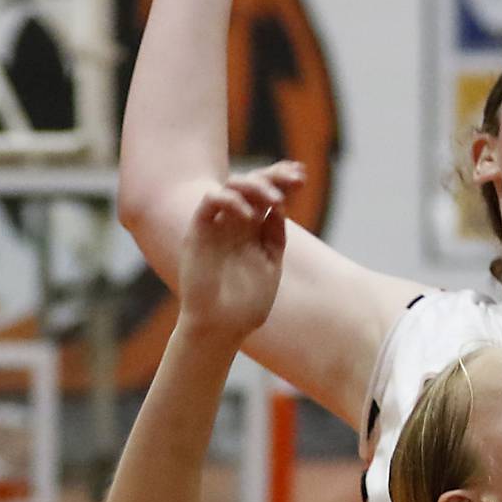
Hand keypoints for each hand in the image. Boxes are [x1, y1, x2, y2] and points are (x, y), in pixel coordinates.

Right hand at [178, 162, 304, 344]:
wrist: (221, 326)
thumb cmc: (247, 303)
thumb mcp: (270, 263)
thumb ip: (274, 235)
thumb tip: (279, 207)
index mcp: (256, 229)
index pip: (268, 195)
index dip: (283, 180)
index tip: (302, 177)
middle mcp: (236, 222)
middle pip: (252, 184)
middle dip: (274, 175)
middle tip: (294, 179)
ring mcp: (218, 225)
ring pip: (232, 186)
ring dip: (254, 185)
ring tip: (275, 199)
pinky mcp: (199, 231)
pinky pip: (210, 202)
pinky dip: (230, 200)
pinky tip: (249, 216)